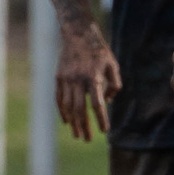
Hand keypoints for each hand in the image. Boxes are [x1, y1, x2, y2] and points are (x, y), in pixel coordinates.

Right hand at [55, 26, 122, 141]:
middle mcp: (77, 79)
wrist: (77, 34)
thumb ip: (115, 84)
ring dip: (73, 122)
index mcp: (93, 76)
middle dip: (84, 126)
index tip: (104, 130)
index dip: (101, 118)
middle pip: (80, 109)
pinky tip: (67, 121)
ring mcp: (66, 79)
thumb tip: (107, 102)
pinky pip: (59, 99)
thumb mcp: (113, 65)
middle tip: (88, 139)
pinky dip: (63, 111)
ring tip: (78, 135)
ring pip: (68, 106)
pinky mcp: (58, 78)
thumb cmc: (99, 51)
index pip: (97, 103)